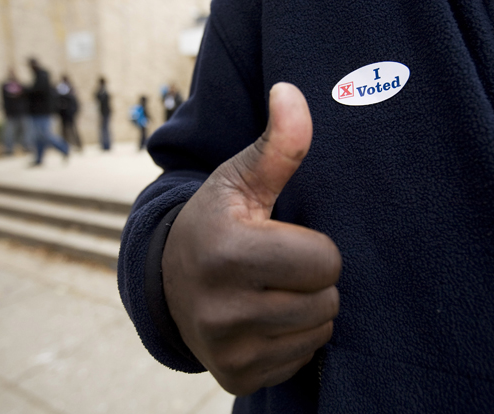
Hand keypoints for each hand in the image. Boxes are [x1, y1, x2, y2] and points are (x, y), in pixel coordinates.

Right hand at [162, 83, 341, 395]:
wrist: (167, 278)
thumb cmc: (213, 221)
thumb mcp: (239, 179)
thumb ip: (276, 143)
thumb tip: (292, 92)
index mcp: (226, 253)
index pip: (324, 261)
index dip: (314, 247)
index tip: (286, 239)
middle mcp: (221, 308)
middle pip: (327, 301)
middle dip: (313, 280)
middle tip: (280, 266)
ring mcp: (226, 348)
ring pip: (317, 331)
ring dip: (307, 309)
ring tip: (272, 290)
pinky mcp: (233, 375)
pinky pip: (299, 361)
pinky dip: (291, 339)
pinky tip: (264, 318)